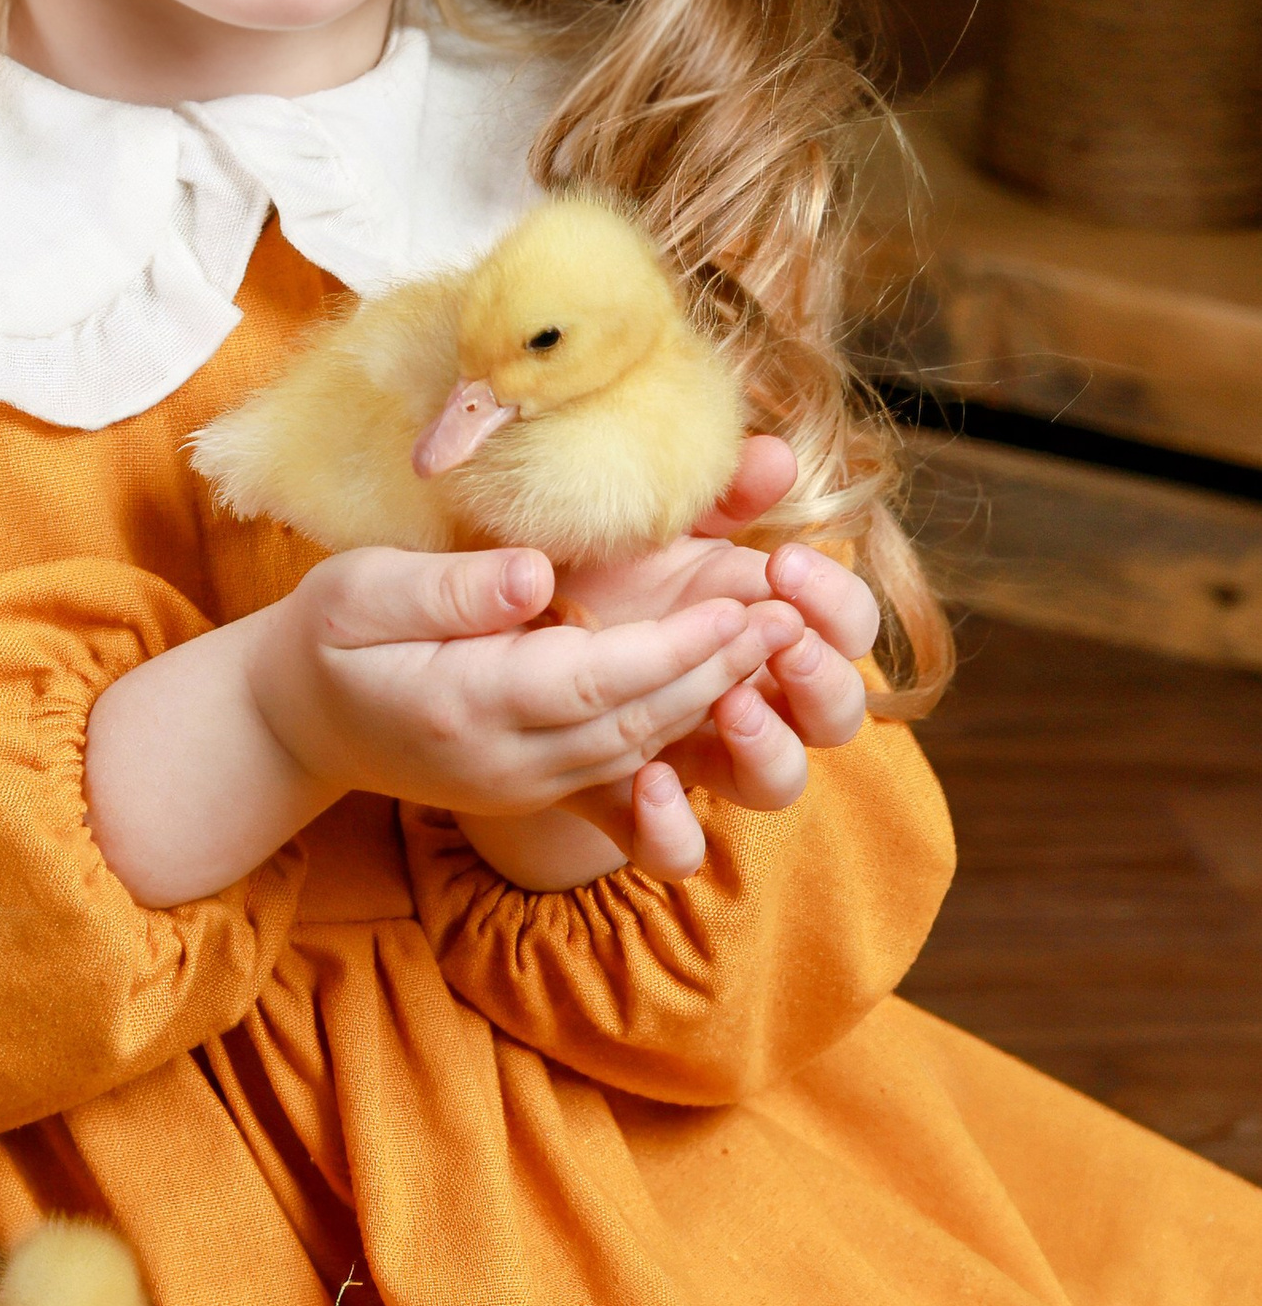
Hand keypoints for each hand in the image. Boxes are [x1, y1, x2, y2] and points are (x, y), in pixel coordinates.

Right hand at [244, 541, 802, 825]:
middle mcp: (507, 761)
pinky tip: (725, 694)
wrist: (295, 719)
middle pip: (637, 721)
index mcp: (463, 703)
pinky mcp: (538, 786)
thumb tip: (536, 576)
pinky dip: (682, 736)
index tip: (742, 601)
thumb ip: (448, 591)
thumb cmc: (327, 635)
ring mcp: (526, 783)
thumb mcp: (359, 589)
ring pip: (641, 750)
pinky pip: (623, 776)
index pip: (594, 681)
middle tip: (794, 613)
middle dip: (723, 669)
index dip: (678, 646)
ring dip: (714, 698)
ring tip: (776, 642)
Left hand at [546, 438, 881, 879]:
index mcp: (755, 613)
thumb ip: (711, 490)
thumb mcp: (640, 516)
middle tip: (783, 641)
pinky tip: (648, 785)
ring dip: (769, 749)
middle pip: (834, 711)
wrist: (463, 627)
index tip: (787, 564)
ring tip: (729, 707)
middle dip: (824, 679)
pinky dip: (674, 830)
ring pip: (774, 781)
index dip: (835, 603)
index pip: (843, 622)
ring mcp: (694, 751)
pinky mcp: (629, 802)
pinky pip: (673, 848)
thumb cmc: (575, 556)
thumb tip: (775, 458)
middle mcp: (744, 688)